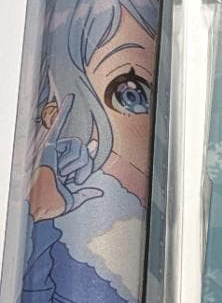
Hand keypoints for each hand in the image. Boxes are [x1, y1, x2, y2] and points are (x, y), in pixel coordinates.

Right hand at [30, 94, 101, 216]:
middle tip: (73, 180)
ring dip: (76, 166)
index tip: (94, 145)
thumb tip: (98, 192)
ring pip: (79, 148)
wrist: (43, 204)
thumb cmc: (52, 202)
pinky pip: (59, 125)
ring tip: (63, 176)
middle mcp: (61, 155)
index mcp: (66, 165)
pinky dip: (66, 111)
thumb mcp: (74, 199)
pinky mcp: (49, 146)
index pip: (84, 153)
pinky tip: (71, 98)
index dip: (89, 154)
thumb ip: (86, 194)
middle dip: (85, 169)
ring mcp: (55, 149)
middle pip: (85, 152)